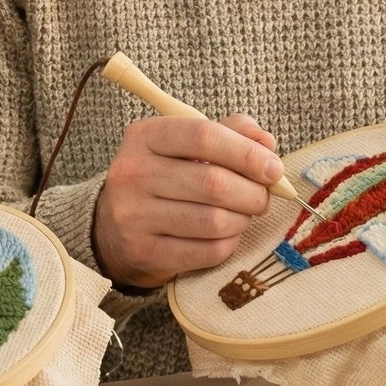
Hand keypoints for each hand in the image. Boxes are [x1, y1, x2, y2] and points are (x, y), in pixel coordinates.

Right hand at [92, 114, 284, 290]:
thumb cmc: (162, 178)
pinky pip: (208, 251)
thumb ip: (228, 133)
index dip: (246, 152)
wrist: (113, 227)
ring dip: (242, 219)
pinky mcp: (144, 251)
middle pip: (213, 182)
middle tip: (262, 197)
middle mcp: (133, 173)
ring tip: (243, 215)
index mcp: (144, 136)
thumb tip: (266, 143)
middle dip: (253, 192)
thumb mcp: (185, 145)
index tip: (272, 168)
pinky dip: (229, 243)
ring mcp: (134, 215)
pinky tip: (226, 234)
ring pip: (214, 221)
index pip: (204, 135)